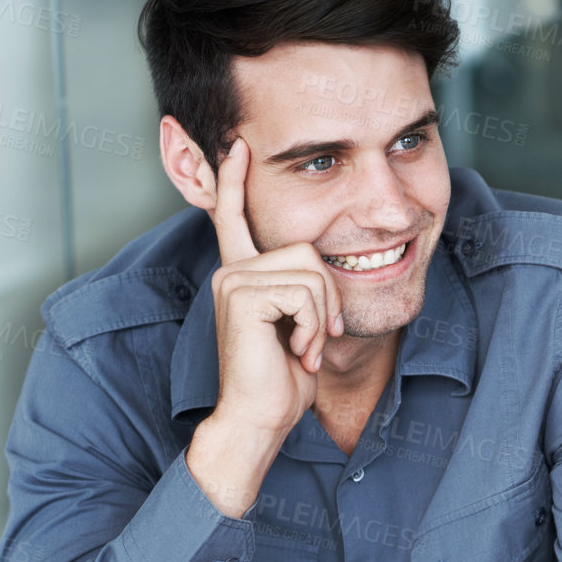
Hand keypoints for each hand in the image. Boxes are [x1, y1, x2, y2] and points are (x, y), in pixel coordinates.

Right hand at [208, 137, 343, 438]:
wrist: (261, 417)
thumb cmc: (284, 377)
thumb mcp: (302, 323)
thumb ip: (303, 289)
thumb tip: (323, 261)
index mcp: (243, 274)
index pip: (237, 217)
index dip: (237, 180)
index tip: (238, 144)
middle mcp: (232, 270)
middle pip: (308, 249)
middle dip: (329, 297)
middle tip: (316, 336)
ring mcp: (233, 280)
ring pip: (311, 270)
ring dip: (323, 317)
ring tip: (304, 347)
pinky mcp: (241, 295)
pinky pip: (305, 292)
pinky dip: (315, 326)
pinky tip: (296, 351)